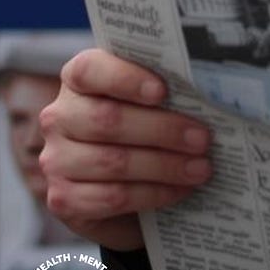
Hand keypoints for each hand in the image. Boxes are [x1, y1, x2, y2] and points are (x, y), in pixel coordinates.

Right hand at [39, 49, 213, 250]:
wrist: (131, 194)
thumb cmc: (150, 133)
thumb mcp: (157, 106)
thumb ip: (171, 91)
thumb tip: (213, 89)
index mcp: (80, 82)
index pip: (90, 70)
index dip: (124, 79)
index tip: (162, 91)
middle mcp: (60, 117)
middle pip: (107, 120)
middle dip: (162, 130)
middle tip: (203, 139)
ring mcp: (56, 160)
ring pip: (112, 161)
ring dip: (164, 166)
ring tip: (202, 168)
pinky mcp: (63, 199)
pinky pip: (111, 197)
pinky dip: (152, 193)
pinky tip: (181, 190)